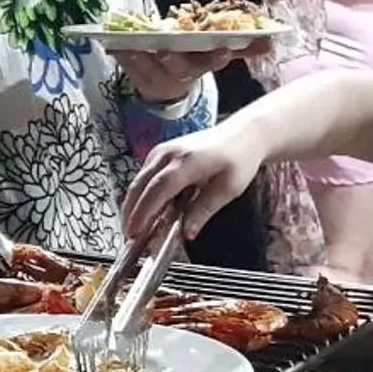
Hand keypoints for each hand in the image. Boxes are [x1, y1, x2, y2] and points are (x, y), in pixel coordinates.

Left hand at [114, 46, 255, 103]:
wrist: (168, 89)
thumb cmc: (194, 63)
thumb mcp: (216, 54)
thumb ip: (244, 47)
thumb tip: (272, 41)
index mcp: (200, 67)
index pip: (212, 63)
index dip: (218, 57)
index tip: (225, 50)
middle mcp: (181, 75)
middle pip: (179, 68)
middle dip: (173, 59)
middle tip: (166, 50)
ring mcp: (159, 78)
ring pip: (150, 68)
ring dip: (140, 58)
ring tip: (131, 45)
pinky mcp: (139, 77)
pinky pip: (129, 67)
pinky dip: (121, 57)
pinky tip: (112, 46)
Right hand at [122, 126, 269, 244]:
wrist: (242, 134)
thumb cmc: (239, 159)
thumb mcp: (229, 189)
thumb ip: (204, 211)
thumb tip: (186, 234)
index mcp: (187, 162)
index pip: (158, 190)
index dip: (143, 213)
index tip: (135, 233)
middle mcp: (169, 153)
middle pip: (140, 186)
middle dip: (131, 213)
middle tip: (130, 237)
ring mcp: (161, 151)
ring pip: (138, 182)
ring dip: (133, 206)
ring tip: (136, 229)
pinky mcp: (160, 153)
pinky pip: (144, 177)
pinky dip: (141, 196)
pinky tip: (145, 212)